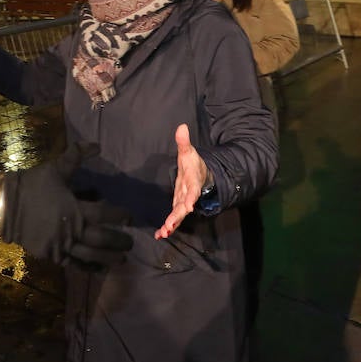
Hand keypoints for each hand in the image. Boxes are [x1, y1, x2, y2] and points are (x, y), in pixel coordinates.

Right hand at [3, 144, 132, 269]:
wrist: (5, 206)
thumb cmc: (32, 186)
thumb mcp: (55, 168)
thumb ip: (76, 156)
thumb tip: (97, 145)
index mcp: (74, 209)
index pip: (103, 214)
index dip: (119, 215)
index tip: (130, 217)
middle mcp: (71, 230)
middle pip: (101, 239)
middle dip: (118, 241)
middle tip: (130, 243)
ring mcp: (61, 245)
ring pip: (90, 255)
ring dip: (108, 258)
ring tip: (121, 260)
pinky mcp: (51, 254)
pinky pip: (73, 264)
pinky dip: (88, 267)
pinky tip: (99, 269)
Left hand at [155, 124, 209, 239]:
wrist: (201, 175)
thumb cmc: (193, 164)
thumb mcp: (188, 152)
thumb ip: (184, 142)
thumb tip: (181, 126)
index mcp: (192, 182)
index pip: (192, 190)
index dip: (190, 198)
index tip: (188, 206)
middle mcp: (188, 194)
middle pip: (183, 207)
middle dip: (177, 216)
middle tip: (170, 225)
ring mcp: (184, 202)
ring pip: (179, 216)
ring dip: (172, 225)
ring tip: (163, 233)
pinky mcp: (179, 207)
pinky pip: (174, 219)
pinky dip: (168, 227)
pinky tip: (159, 235)